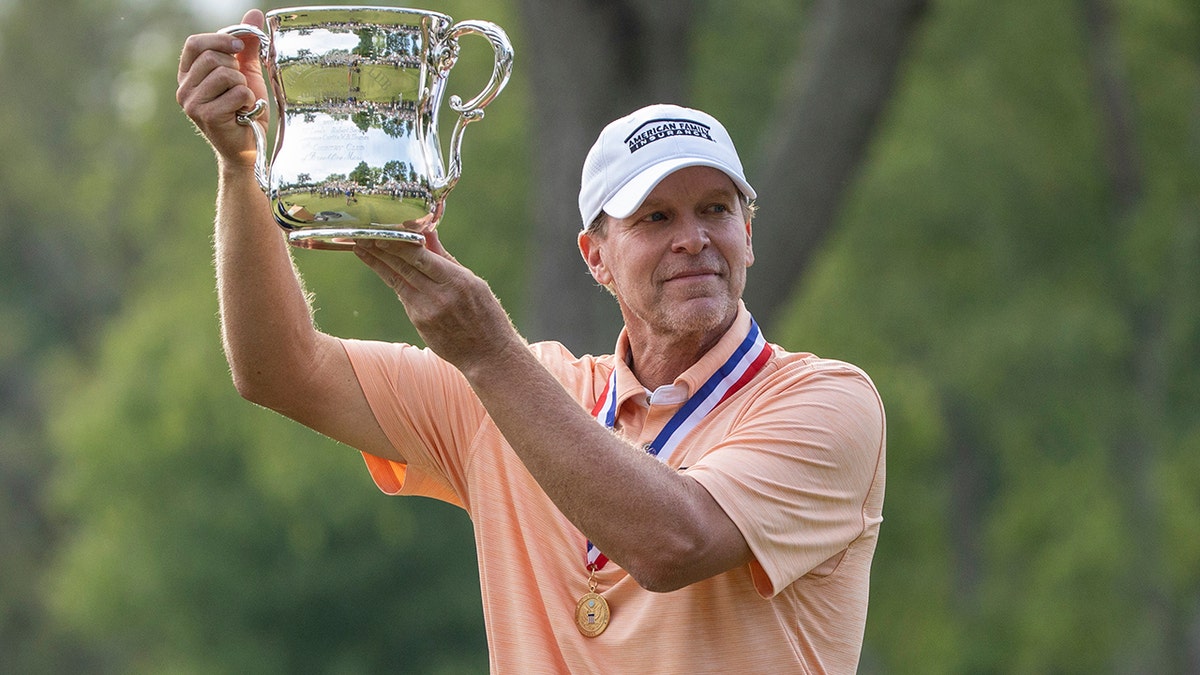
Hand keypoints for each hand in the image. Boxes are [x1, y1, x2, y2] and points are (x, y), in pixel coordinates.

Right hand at [176, 9, 267, 165]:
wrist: (248, 147)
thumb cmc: (244, 109)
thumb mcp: (245, 72)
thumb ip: (246, 45)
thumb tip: (253, 13)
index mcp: (188, 75)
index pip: (195, 44)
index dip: (219, 39)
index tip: (239, 47)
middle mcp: (184, 88)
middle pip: (213, 58)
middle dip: (237, 70)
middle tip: (240, 88)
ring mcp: (192, 104)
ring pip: (227, 74)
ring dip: (244, 87)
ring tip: (241, 102)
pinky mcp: (206, 116)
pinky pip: (237, 92)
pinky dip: (249, 101)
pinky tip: (244, 113)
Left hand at [353, 232, 522, 372]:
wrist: (487, 355)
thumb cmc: (486, 314)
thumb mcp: (473, 282)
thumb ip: (446, 259)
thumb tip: (428, 233)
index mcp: (457, 281)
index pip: (421, 258)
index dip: (398, 246)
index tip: (381, 234)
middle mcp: (440, 296)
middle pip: (404, 268)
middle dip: (380, 250)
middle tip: (361, 236)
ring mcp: (427, 312)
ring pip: (397, 281)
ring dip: (377, 264)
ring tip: (360, 249)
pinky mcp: (420, 323)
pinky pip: (404, 297)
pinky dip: (393, 280)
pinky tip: (381, 268)